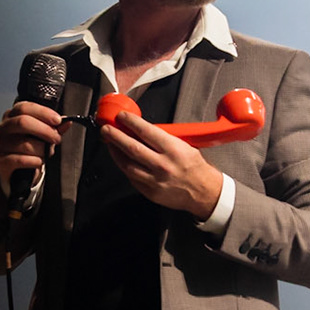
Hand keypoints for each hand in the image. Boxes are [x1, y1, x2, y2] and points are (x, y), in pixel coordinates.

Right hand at [0, 101, 67, 185]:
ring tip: (46, 154)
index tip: (58, 121)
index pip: (25, 107)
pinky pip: (19, 160)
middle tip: (56, 139)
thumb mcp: (41, 135)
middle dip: (44, 131)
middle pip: (22, 122)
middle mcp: (3, 127)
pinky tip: (38, 162)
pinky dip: (34, 161)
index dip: (43, 113)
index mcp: (12, 115)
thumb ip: (54, 128)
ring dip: (41, 150)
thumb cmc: (29, 148)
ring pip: (24, 144)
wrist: (15, 171)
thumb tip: (67, 122)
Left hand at [98, 110, 223, 218]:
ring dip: (115, 152)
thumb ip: (164, 138)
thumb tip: (142, 129)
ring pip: (127, 164)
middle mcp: (162, 165)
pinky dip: (124, 166)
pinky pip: (131, 177)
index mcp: (173, 150)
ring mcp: (155, 180)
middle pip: (132, 147)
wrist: (203, 192)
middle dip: (115, 136)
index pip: (146, 131)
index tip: (121, 117)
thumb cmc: (194, 167)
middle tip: (106, 129)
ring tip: (109, 143)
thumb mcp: (184, 145)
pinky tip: (121, 159)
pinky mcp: (150, 192)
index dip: (130, 122)